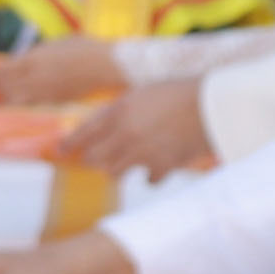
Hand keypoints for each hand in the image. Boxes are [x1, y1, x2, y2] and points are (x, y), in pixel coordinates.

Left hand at [0, 43, 129, 103]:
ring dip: (9, 98)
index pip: (6, 70)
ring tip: (3, 98)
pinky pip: (35, 104)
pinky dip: (26, 104)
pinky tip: (24, 103)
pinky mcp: (57, 101)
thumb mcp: (57, 43)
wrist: (105, 66)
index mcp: (35, 59)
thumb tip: (25, 60)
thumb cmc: (84, 49)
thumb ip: (38, 53)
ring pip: (20, 99)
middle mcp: (37, 77)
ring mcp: (46, 91)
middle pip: (9, 86)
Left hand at [56, 81, 215, 175]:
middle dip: (96, 158)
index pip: (85, 130)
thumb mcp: (144, 93)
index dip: (71, 143)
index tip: (62, 150)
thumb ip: (123, 110)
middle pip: (95, 158)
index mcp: (120, 110)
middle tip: (100, 158)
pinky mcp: (162, 166)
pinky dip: (151, 175)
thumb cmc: (180, 93)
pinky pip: (147, 180)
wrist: (212, 105)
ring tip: (130, 161)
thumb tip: (109, 126)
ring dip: (120, 168)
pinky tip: (156, 167)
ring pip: (115, 173)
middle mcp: (126, 133)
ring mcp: (143, 152)